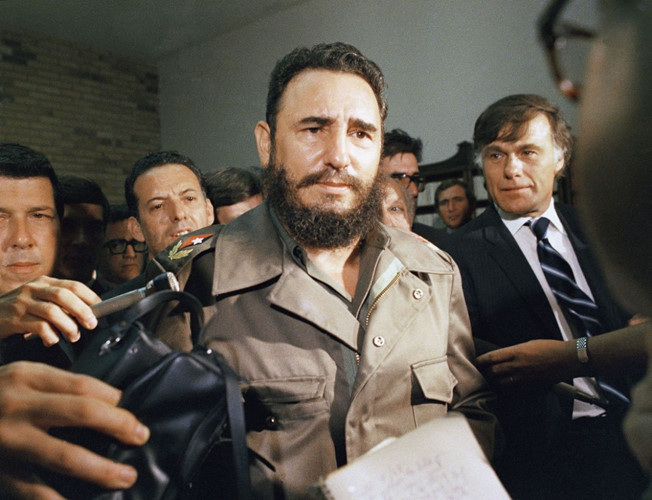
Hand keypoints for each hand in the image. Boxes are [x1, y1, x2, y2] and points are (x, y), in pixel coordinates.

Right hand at [0, 276, 100, 345]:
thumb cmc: (17, 310)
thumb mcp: (38, 299)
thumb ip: (58, 303)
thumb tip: (87, 313)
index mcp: (44, 282)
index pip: (73, 285)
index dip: (90, 297)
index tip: (101, 309)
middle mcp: (34, 289)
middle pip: (65, 296)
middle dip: (83, 311)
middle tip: (91, 324)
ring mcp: (23, 303)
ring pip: (53, 312)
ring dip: (68, 326)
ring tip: (73, 336)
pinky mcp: (14, 319)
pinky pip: (39, 327)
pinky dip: (51, 335)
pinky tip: (52, 340)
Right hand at [0, 362, 149, 498]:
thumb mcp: (18, 378)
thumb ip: (55, 386)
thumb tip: (108, 399)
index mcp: (27, 377)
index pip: (83, 385)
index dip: (114, 400)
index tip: (129, 409)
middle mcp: (18, 406)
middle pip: (82, 412)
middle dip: (119, 424)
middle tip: (141, 435)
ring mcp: (7, 441)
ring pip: (64, 455)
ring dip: (101, 468)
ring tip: (126, 476)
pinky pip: (32, 490)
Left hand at [476, 339, 575, 390]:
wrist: (566, 359)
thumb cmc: (549, 348)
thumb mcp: (527, 345)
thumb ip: (513, 352)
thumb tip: (501, 357)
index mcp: (515, 352)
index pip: (490, 358)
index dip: (480, 361)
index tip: (475, 362)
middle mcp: (516, 366)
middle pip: (492, 372)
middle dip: (483, 373)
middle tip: (477, 374)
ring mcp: (522, 378)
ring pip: (500, 384)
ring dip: (492, 383)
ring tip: (487, 383)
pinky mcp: (530, 388)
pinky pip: (512, 392)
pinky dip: (505, 391)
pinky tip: (501, 391)